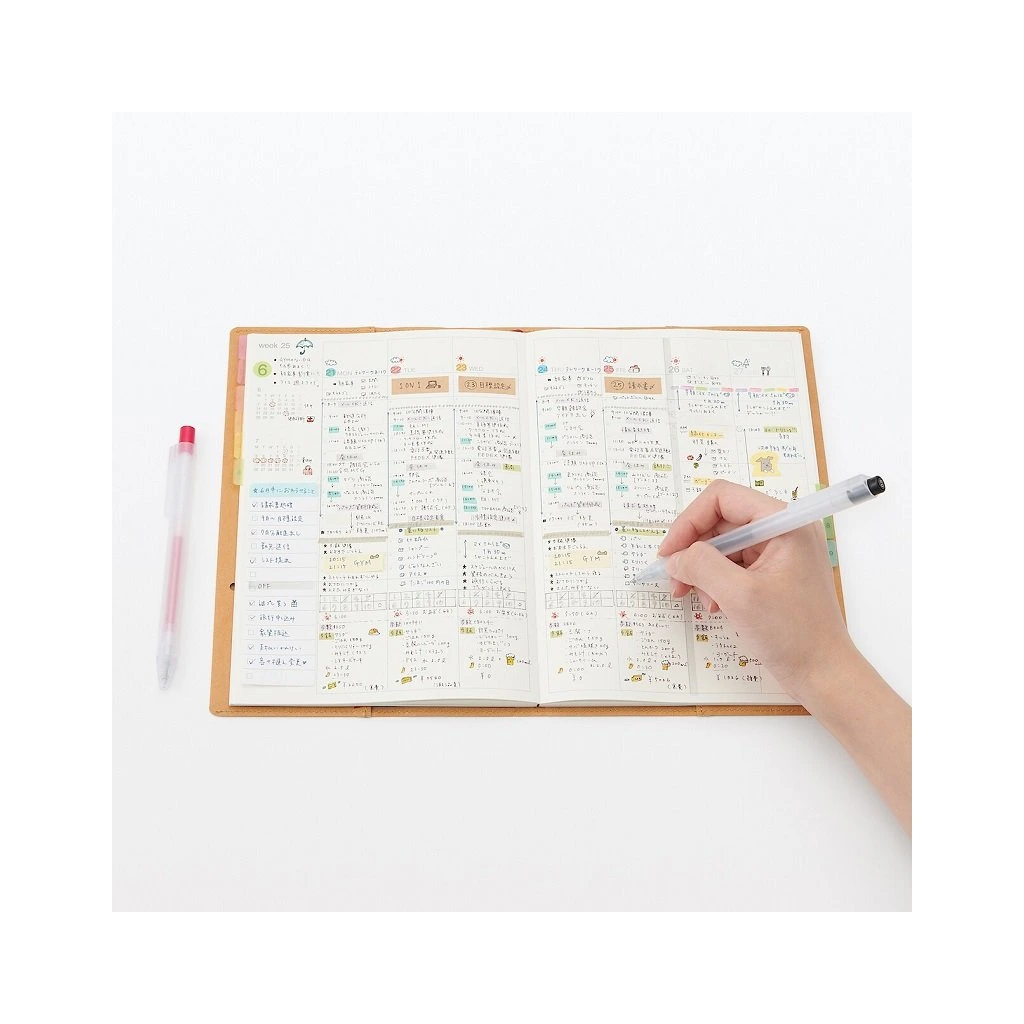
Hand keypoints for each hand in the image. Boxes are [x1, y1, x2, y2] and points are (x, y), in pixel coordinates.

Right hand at [658, 479, 854, 701]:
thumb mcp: (739, 596)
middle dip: (693, 549)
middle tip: (674, 580)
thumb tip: (674, 558)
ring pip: (723, 545)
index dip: (689, 522)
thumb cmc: (793, 634)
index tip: (669, 553)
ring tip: (692, 596)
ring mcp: (779, 552)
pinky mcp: (773, 574)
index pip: (722, 499)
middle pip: (721, 521)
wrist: (824, 674)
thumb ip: (701, 566)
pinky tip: (713, 605)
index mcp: (784, 523)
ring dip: (701, 569)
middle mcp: (783, 530)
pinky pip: (733, 565)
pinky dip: (715, 582)